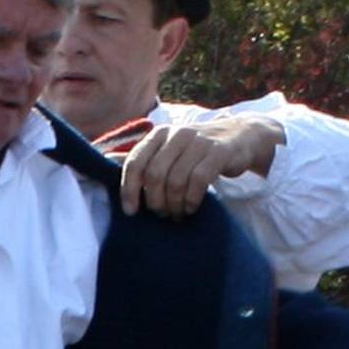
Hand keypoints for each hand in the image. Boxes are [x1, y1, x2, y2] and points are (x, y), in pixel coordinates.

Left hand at [119, 114, 284, 216]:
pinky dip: (192, 200)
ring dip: (175, 204)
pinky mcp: (219, 152)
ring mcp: (199, 142)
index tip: (131, 211)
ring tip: (178, 214)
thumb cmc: (198, 150)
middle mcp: (177, 134)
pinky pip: (199, 181)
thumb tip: (107, 163)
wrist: (240, 137)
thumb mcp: (169, 150)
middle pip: (154, 175)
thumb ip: (144, 158)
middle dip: (156, 201)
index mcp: (159, 134)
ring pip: (176, 181)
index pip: (135, 163)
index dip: (129, 190)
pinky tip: (192, 207)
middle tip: (162, 214)